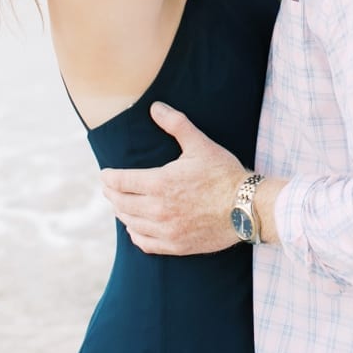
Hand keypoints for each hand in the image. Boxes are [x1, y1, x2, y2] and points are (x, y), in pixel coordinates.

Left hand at [98, 102, 247, 254]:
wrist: (247, 207)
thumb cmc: (223, 173)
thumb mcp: (200, 144)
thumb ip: (176, 124)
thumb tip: (155, 107)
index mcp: (160, 183)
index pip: (120, 182)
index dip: (108, 177)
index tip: (105, 174)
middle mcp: (158, 209)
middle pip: (121, 203)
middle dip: (112, 194)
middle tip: (109, 188)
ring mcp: (166, 230)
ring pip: (130, 223)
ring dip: (121, 212)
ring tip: (120, 205)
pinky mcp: (176, 245)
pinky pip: (144, 242)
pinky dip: (135, 234)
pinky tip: (135, 227)